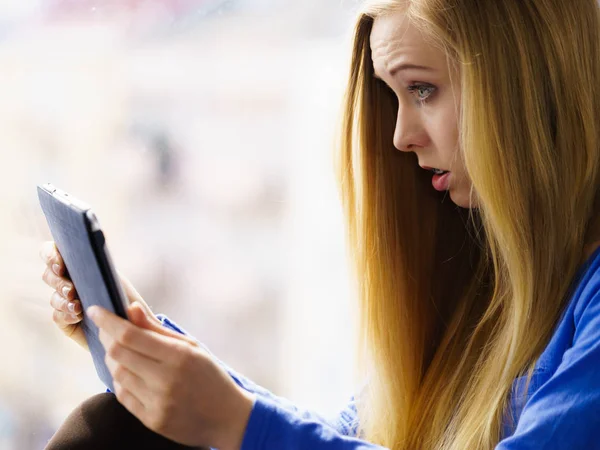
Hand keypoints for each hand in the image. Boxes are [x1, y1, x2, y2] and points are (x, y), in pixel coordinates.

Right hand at [39, 241, 159, 350]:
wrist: (132, 326)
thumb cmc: (128, 299)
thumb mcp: (119, 282)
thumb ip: (107, 272)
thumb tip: (99, 267)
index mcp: (80, 265)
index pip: (55, 251)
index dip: (51, 255)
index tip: (60, 265)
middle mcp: (70, 280)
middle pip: (49, 275)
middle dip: (58, 281)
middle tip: (71, 290)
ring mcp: (65, 301)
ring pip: (54, 297)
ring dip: (63, 301)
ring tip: (78, 307)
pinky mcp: (66, 320)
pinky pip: (58, 316)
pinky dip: (66, 315)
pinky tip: (77, 317)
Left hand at [88, 302, 254, 449]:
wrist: (228, 417)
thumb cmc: (211, 376)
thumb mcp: (191, 346)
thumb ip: (158, 329)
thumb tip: (131, 308)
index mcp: (179, 356)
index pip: (131, 335)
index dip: (108, 321)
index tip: (96, 310)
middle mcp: (166, 380)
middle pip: (118, 354)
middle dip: (107, 337)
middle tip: (107, 329)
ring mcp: (158, 403)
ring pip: (117, 374)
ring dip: (113, 359)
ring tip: (121, 351)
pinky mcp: (152, 420)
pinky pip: (122, 396)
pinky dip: (120, 380)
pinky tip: (129, 373)